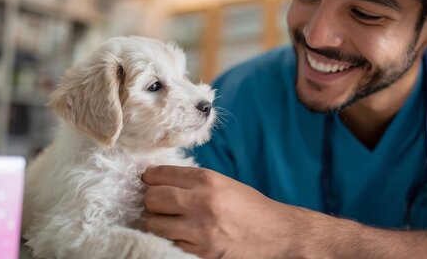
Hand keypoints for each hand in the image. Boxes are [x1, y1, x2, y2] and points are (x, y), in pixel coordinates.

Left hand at [141, 165, 306, 258]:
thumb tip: (158, 179)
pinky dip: (171, 240)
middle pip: (152, 199)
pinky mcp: (202, 252)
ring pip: (154, 224)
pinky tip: (182, 235)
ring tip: (170, 221)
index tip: (149, 181)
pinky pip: (169, 244)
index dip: (150, 178)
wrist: (277, 233)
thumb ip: (193, 181)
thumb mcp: (223, 184)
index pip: (159, 175)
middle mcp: (202, 202)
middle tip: (160, 203)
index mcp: (207, 180)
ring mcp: (200, 230)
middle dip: (152, 201)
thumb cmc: (250, 207)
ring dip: (158, 222)